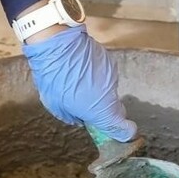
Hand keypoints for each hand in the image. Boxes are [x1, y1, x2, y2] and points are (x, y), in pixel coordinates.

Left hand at [22, 25, 136, 140]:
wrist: (57, 44)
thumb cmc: (54, 78)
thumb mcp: (57, 106)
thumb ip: (74, 117)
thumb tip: (82, 118)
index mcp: (101, 110)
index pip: (124, 129)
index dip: (123, 133)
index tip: (120, 133)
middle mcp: (111, 94)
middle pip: (116, 109)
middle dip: (106, 112)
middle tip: (89, 108)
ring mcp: (112, 76)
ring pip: (110, 91)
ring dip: (99, 92)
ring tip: (80, 84)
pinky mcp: (109, 62)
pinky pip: (106, 76)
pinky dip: (97, 77)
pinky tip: (82, 71)